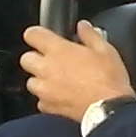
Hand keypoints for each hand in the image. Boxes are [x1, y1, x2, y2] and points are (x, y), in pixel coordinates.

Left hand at [20, 21, 134, 121]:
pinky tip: (60, 97)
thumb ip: (90, 35)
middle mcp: (47, 68)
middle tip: (52, 60)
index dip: (36, 34)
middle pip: (26, 59)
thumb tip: (83, 26)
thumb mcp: (106, 50)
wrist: (110, 110)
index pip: (32, 34)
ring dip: (39, 79)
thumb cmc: (109, 80)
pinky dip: (47, 99)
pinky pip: (40, 101)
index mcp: (58, 50)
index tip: (42, 37)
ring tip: (56, 80)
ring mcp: (45, 89)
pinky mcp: (49, 107)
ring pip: (30, 82)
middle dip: (35, 58)